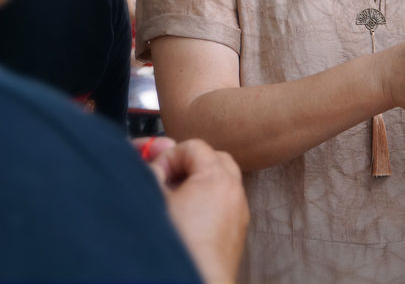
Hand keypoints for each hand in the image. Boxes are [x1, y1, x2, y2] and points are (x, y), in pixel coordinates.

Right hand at [147, 139, 248, 283]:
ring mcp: (240, 210)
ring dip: (200, 183)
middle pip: (215, 159)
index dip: (169, 156)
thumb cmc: (177, 245)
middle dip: (189, 164)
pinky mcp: (239, 230)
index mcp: (216, 177)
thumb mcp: (153, 202)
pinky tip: (189, 218)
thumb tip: (153, 158)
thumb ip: (152, 173)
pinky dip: (210, 201)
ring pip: (223, 181)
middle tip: (166, 181)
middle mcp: (234, 190)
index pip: (194, 146)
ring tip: (175, 201)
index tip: (155, 174)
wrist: (197, 280)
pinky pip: (226, 203)